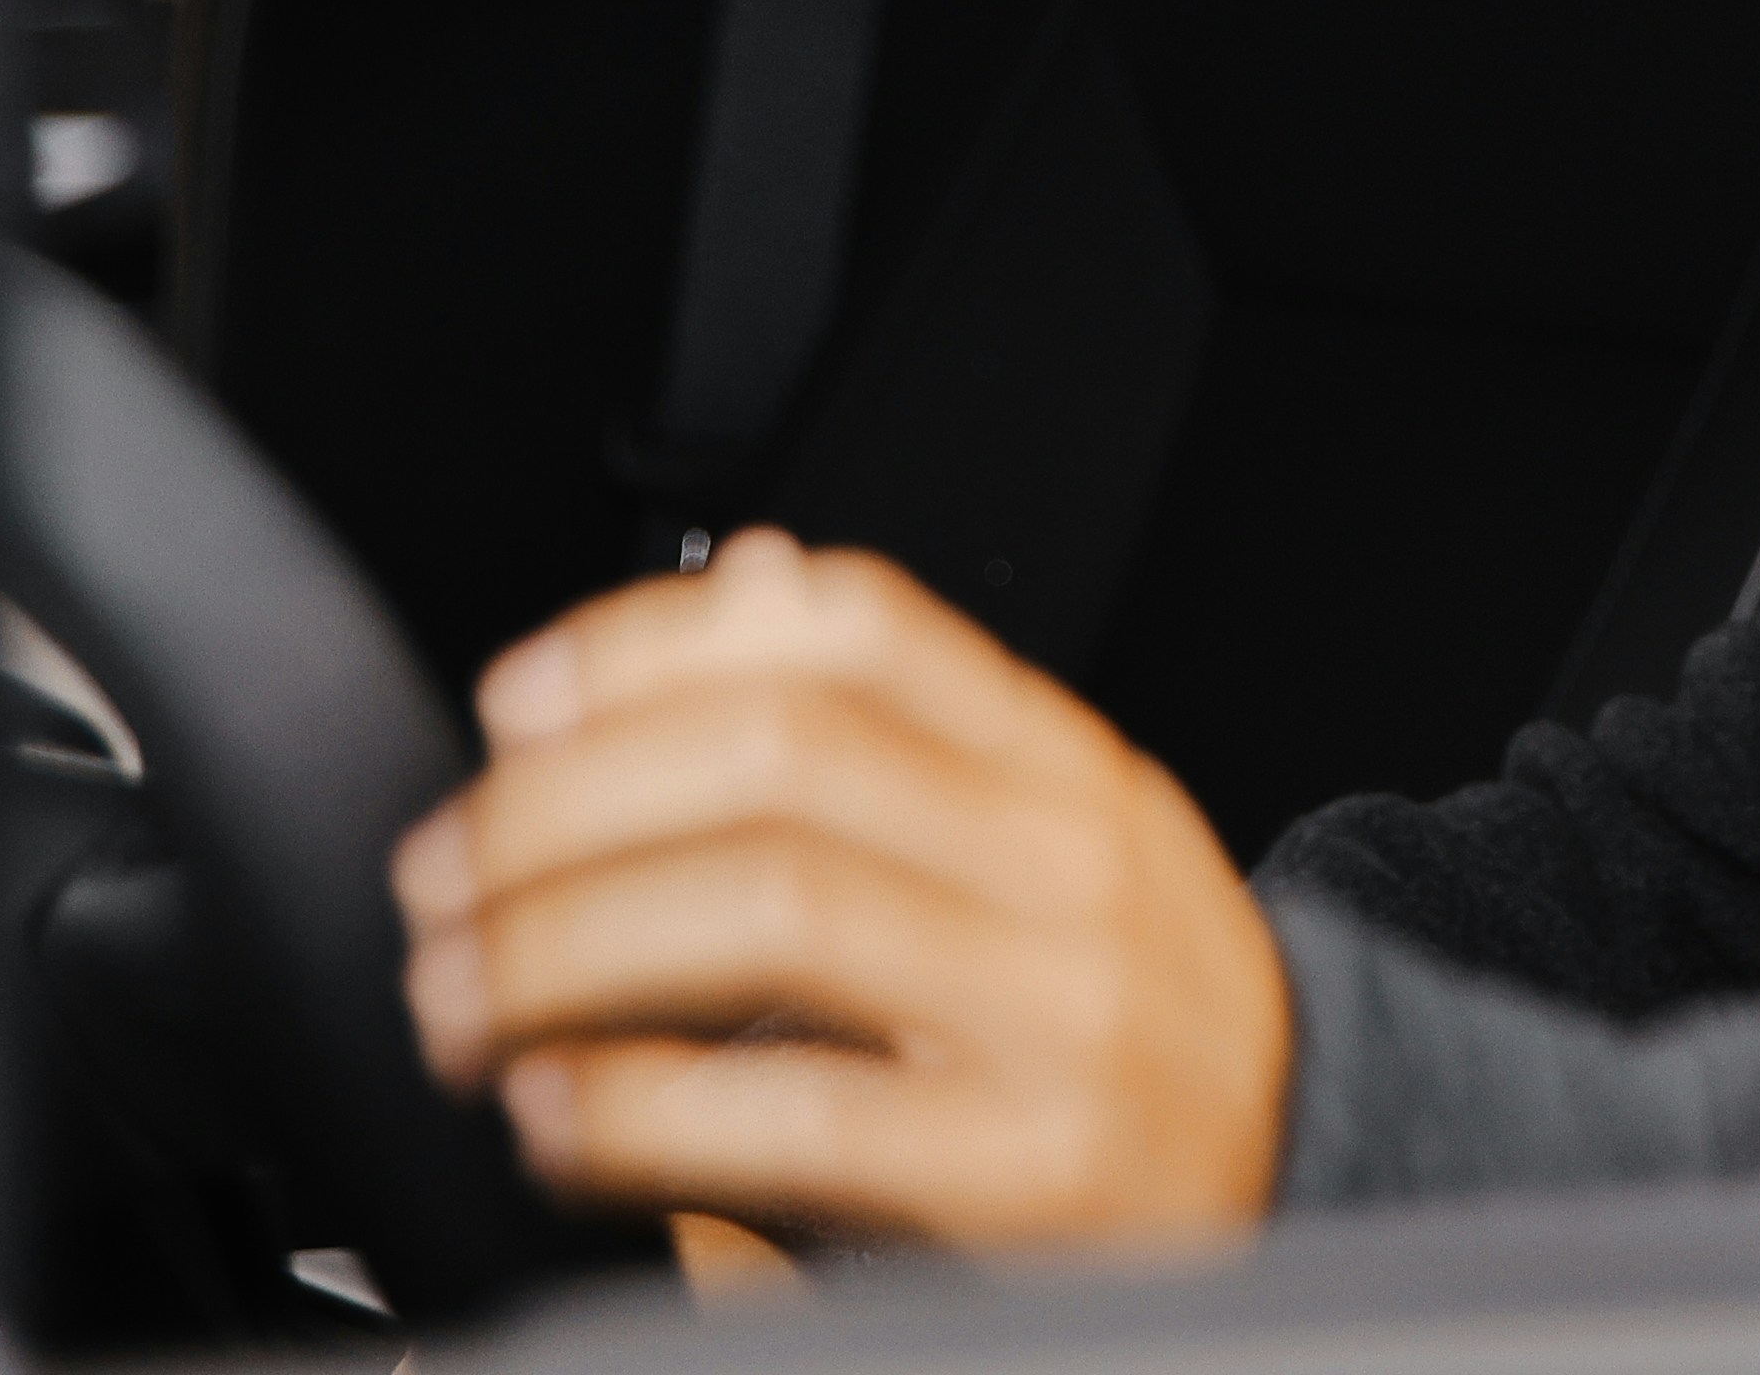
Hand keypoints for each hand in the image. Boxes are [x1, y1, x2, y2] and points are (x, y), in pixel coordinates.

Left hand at [387, 531, 1289, 1251]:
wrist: (1316, 1184)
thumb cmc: (1138, 1027)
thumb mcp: (1056, 841)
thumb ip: (900, 726)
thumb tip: (743, 575)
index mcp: (1070, 770)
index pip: (857, 632)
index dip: (658, 645)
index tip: (517, 702)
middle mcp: (1076, 867)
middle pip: (781, 761)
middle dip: (564, 813)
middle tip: (443, 879)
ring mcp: (1065, 1014)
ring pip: (773, 911)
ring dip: (565, 951)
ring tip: (462, 1004)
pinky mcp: (1037, 1173)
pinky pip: (798, 1112)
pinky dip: (639, 1109)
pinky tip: (556, 1120)